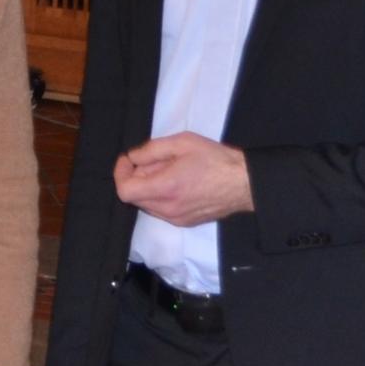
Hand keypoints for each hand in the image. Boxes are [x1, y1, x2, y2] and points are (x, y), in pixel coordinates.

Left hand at [114, 132, 252, 226]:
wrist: (244, 183)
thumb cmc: (216, 159)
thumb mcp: (182, 143)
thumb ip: (152, 150)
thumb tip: (132, 157)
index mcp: (166, 188)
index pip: (125, 191)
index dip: (120, 173)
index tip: (128, 160)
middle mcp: (168, 209)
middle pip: (133, 198)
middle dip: (135, 178)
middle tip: (151, 161)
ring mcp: (176, 219)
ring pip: (146, 205)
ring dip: (147, 187)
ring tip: (167, 170)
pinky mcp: (184, 222)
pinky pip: (160, 210)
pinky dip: (159, 196)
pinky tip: (176, 183)